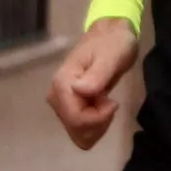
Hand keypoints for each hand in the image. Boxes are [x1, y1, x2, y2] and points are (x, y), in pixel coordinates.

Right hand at [47, 18, 140, 150]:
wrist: (109, 38)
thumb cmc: (112, 44)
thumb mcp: (112, 56)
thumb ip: (97, 75)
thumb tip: (79, 90)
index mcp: (63, 83)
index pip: (76, 118)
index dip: (99, 118)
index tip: (113, 102)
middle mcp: (56, 95)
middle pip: (76, 129)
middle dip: (99, 122)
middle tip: (110, 102)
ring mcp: (61, 103)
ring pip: (78, 133)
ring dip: (98, 124)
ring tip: (106, 103)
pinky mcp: (68, 107)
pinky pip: (80, 129)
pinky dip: (95, 125)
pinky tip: (102, 109)